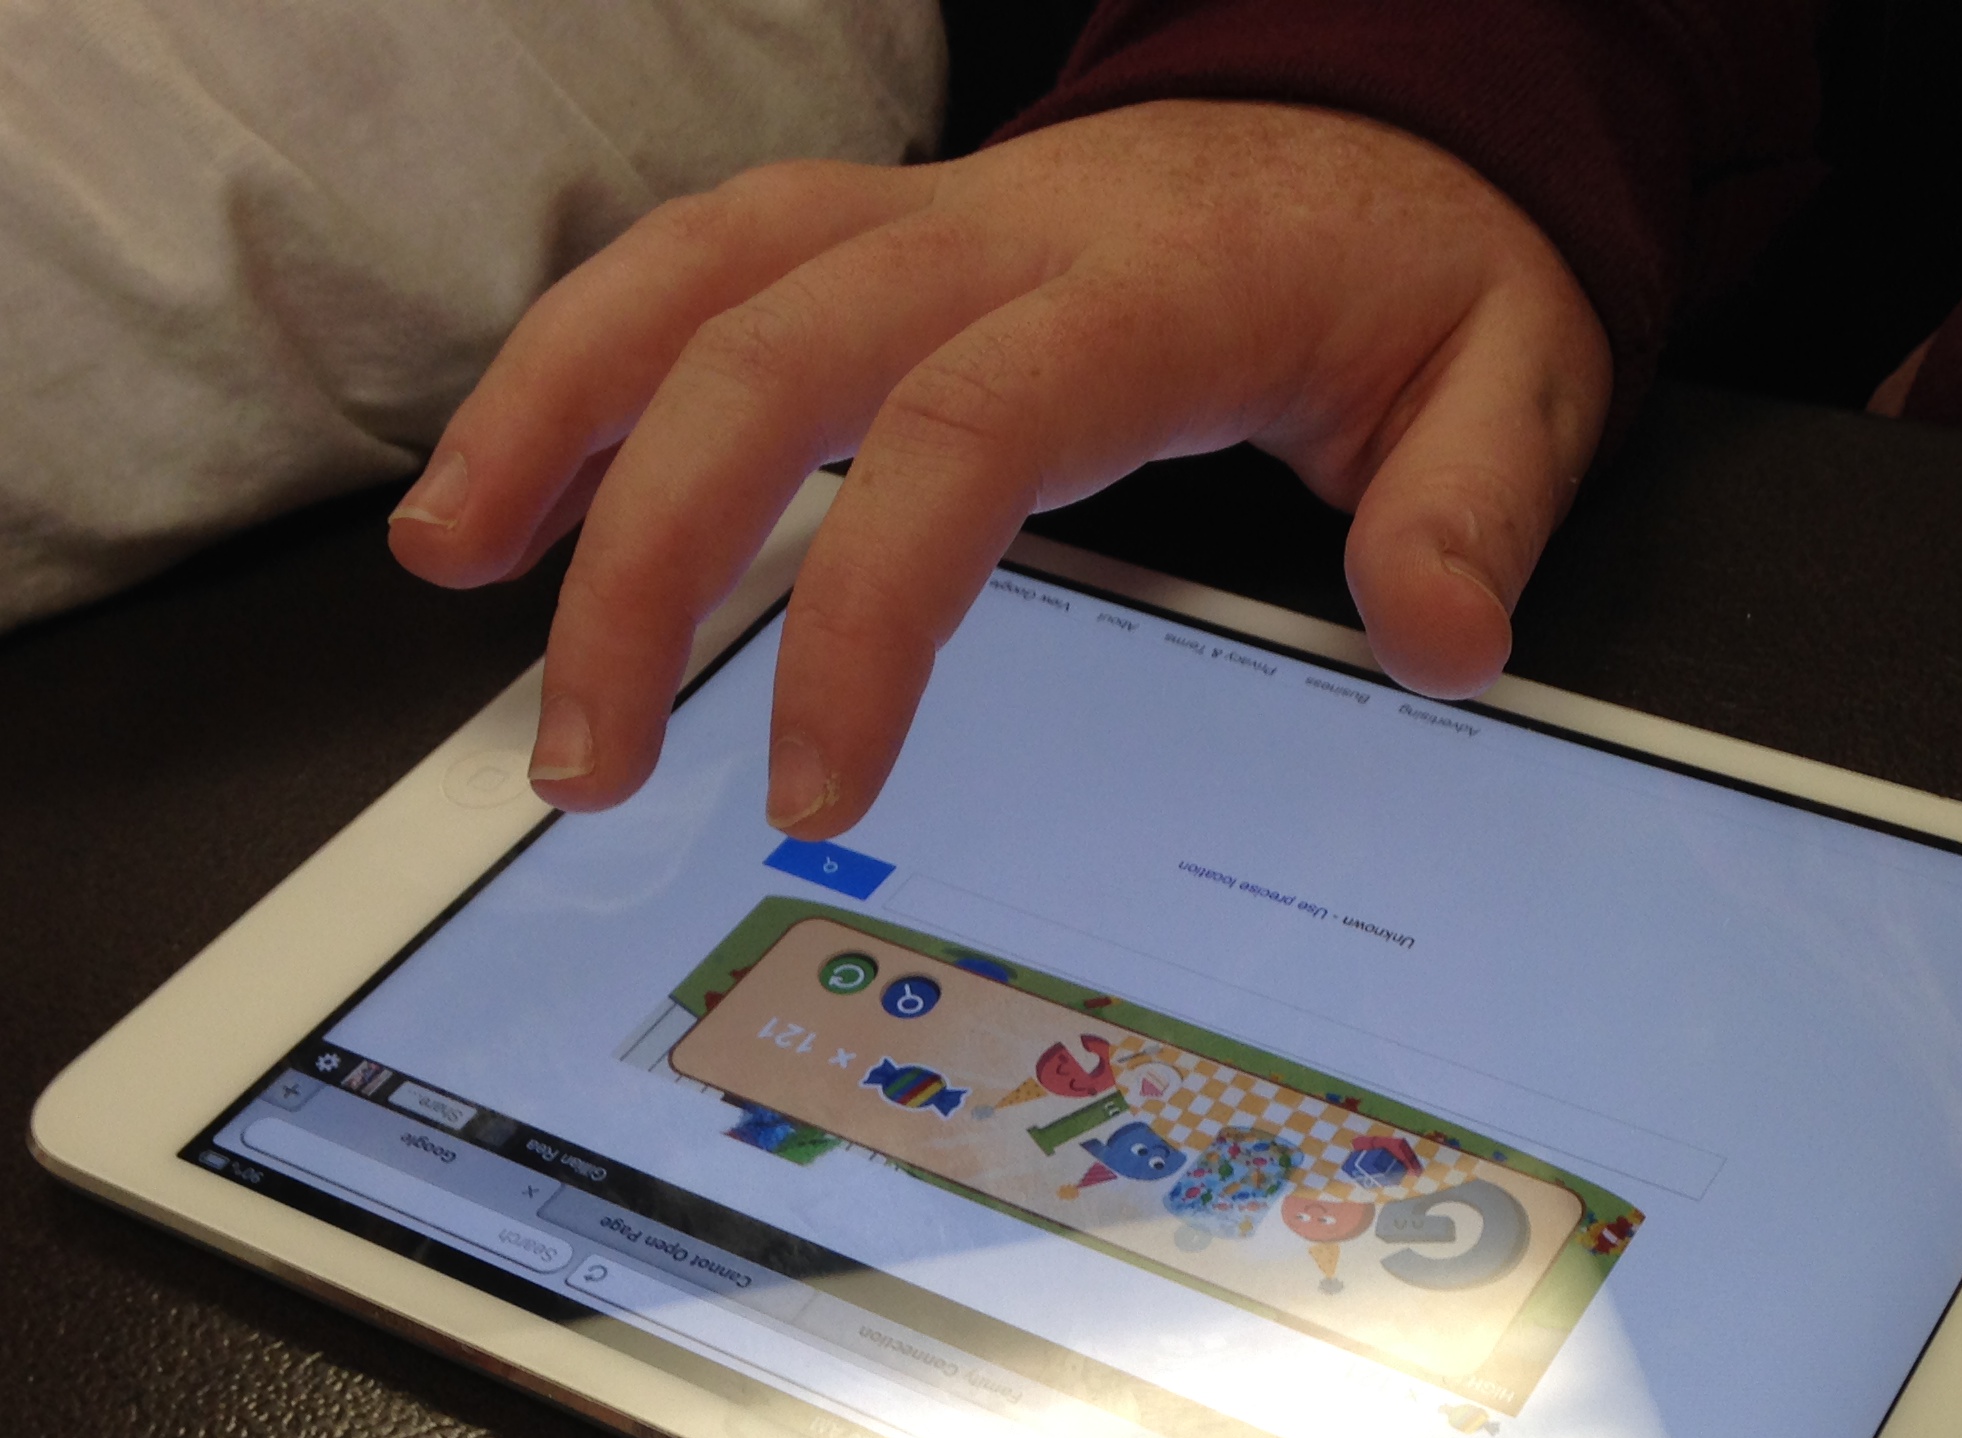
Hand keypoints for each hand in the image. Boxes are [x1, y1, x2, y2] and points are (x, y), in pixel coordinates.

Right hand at [384, 101, 1612, 835]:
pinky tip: (505, 482)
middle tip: (581, 761)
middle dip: (641, 560)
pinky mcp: (872, 231)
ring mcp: (919, 218)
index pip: (962, 437)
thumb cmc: (1417, 267)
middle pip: (767, 360)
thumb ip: (1472, 509)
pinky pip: (693, 263)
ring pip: (687, 274)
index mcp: (1148, 292)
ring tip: (450, 575)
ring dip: (550, 418)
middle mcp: (999, 235)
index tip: (809, 791)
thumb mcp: (1511, 376)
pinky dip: (582, 358)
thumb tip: (1443, 643)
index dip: (863, 614)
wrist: (1374, 124)